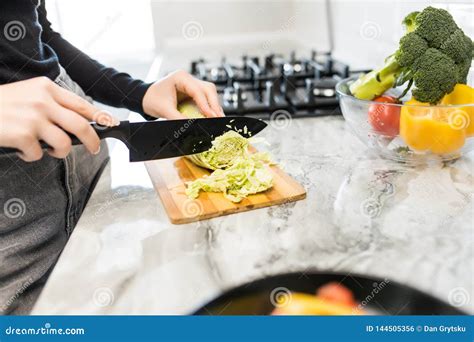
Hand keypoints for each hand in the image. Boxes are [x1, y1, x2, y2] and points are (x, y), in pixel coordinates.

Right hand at [0, 77, 118, 161]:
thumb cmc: (1, 103)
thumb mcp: (28, 93)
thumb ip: (51, 103)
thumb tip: (77, 121)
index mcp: (47, 88)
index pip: (81, 104)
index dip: (100, 116)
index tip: (112, 124)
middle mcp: (43, 101)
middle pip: (81, 125)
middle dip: (92, 141)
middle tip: (93, 149)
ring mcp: (34, 118)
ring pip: (63, 144)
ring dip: (58, 153)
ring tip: (46, 150)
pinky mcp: (23, 134)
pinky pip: (39, 154)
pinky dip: (31, 155)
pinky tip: (21, 148)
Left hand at [142, 70, 223, 118]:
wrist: (145, 98)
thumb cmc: (152, 100)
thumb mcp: (164, 110)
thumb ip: (178, 118)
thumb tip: (192, 126)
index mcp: (180, 77)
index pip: (198, 90)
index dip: (206, 104)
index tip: (211, 116)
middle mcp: (188, 79)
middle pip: (208, 89)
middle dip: (214, 104)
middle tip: (219, 118)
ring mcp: (192, 85)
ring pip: (210, 93)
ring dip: (215, 106)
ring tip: (219, 119)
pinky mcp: (193, 93)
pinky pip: (206, 98)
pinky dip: (210, 107)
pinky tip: (213, 117)